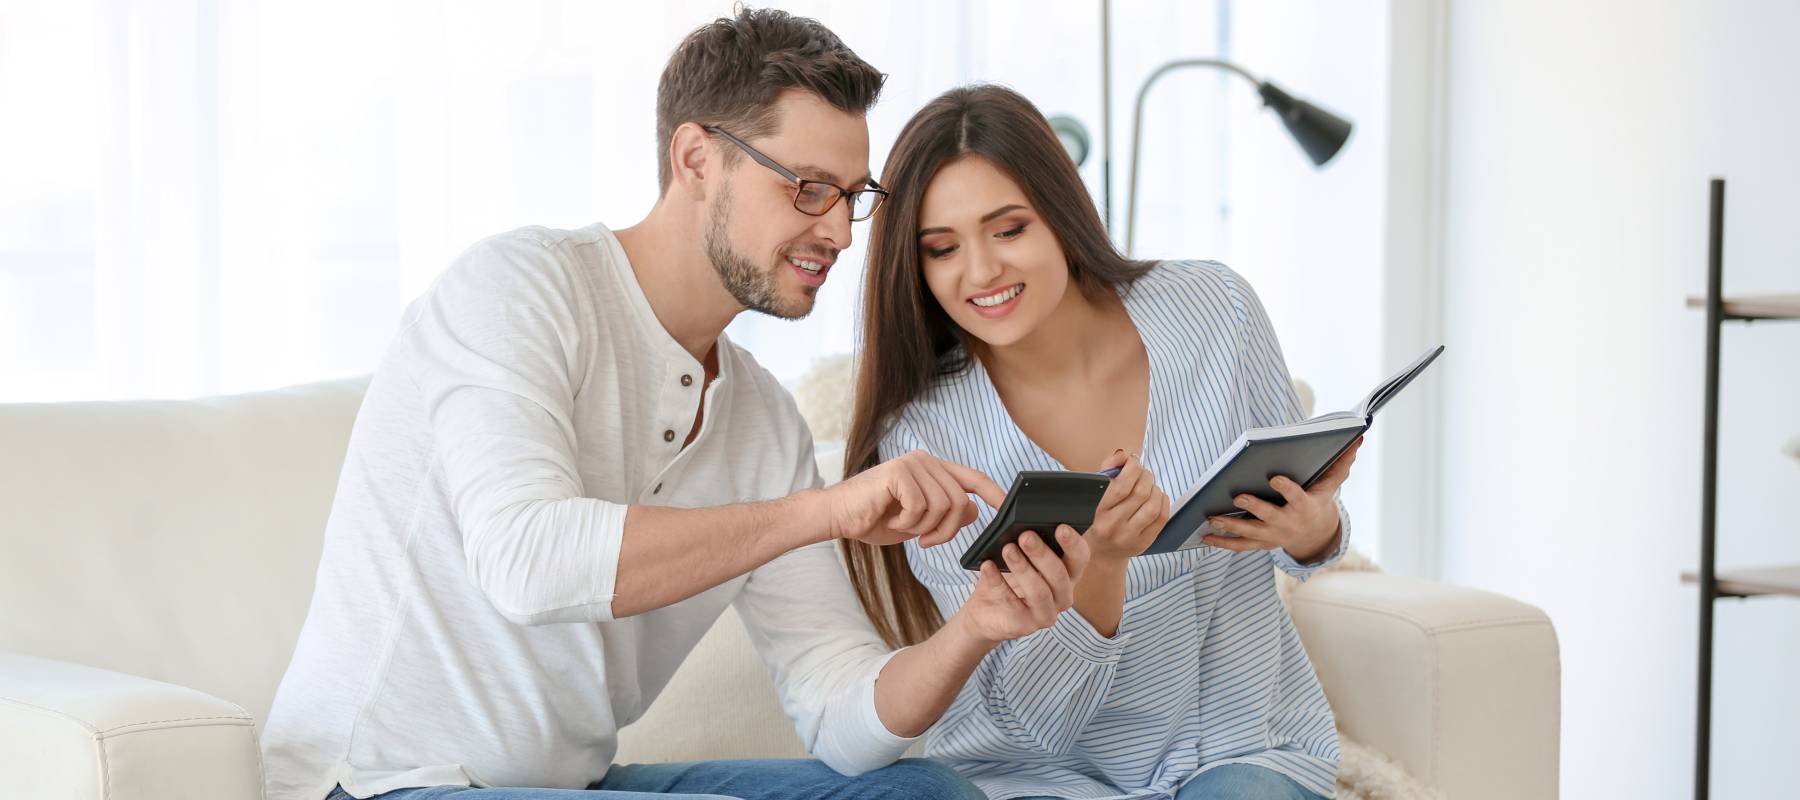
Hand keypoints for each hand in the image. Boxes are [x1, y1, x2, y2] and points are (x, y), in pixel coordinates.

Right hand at [819, 450, 1006, 546]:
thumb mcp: (919, 523)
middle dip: (946, 530)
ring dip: (923, 528)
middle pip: (960, 502)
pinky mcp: (899, 472)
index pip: (974, 479)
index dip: (995, 494)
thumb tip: (975, 511)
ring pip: (943, 506)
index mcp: (933, 470)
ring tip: (903, 526)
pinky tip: (892, 518)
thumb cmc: (875, 519)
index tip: (1009, 509)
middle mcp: (926, 461)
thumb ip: (946, 515)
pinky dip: (908, 523)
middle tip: (925, 540)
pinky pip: (921, 506)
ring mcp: (912, 463)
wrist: (838, 516)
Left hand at [953, 527, 1090, 643]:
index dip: (1073, 543)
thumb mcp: (1018, 553)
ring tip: (1007, 549)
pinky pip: (1012, 603)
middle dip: (1042, 554)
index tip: (1060, 527)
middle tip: (1026, 536)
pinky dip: (998, 582)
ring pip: (1039, 592)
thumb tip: (1019, 514)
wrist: (986, 610)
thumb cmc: (1008, 576)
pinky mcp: (1025, 626)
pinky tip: (987, 566)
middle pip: (1059, 575)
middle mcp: (1062, 595)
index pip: (1080, 558)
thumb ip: (1025, 536)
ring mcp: (1046, 614)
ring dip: (1023, 568)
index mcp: (1067, 574)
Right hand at [1084, 450, 1171, 563]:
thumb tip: (1124, 455)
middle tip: (1144, 473)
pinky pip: (1162, 517)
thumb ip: (1108, 469)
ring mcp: (1131, 536)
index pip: (1121, 486)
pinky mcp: (1145, 542)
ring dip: (1155, 488)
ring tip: (1150, 486)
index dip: (1132, 468)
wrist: (1103, 553)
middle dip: (1146, 475)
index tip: (1133, 461)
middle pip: (1140, 493)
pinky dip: (1163, 501)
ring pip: (1153, 505)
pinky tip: (1158, 497)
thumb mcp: (1097, 494)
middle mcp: (1115, 525)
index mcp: (1101, 512)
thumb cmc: (1101, 519)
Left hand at [1204, 436, 1360, 561]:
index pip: (1295, 497)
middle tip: (1237, 496)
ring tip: (1211, 517)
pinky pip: (1239, 546)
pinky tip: (1203, 536)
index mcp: (1303, 506)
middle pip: (1268, 516)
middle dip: (1253, 507)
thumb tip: (1357, 439)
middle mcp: (1286, 523)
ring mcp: (1272, 535)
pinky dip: (1221, 542)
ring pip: (1249, 533)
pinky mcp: (1260, 543)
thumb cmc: (1317, 501)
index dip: (1286, 488)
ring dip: (1229, 526)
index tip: (1275, 478)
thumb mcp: (1330, 484)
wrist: (1314, 535)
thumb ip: (1341, 463)